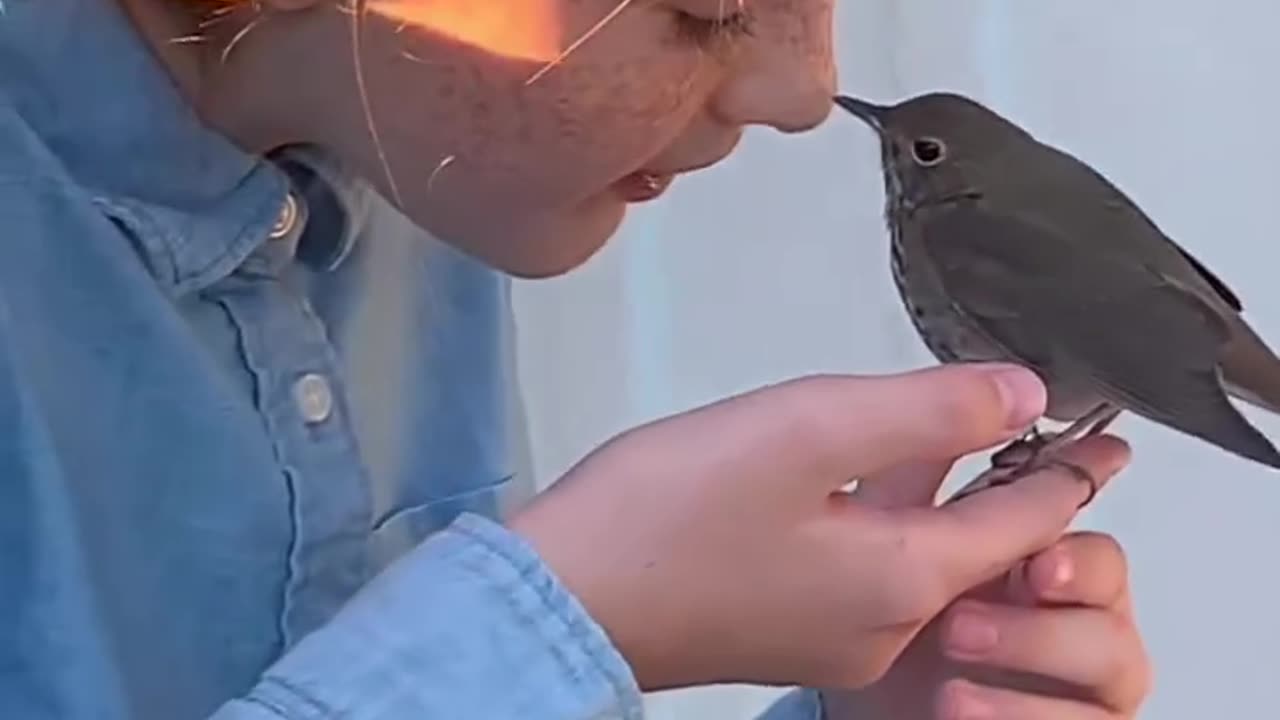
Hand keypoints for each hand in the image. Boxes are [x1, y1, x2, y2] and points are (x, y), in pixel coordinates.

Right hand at [508, 364, 1130, 690]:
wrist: (564, 595)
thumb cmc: (665, 517)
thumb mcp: (808, 430)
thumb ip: (926, 410)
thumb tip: (1020, 392)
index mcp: (902, 576)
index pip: (1026, 520)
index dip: (1070, 469)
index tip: (1107, 440)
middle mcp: (881, 623)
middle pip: (975, 543)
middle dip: (1008, 480)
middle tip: (1034, 423)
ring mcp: (832, 634)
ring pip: (915, 552)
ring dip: (936, 493)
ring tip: (949, 434)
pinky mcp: (785, 626)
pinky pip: (862, 567)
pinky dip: (879, 518)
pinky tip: (853, 479)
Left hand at [822, 460, 1149, 718]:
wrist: (851, 693)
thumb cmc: (875, 611)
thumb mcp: (882, 520)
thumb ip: (929, 459)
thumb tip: (995, 393)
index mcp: (1018, 540)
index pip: (1072, 500)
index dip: (1088, 474)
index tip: (1099, 456)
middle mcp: (1055, 603)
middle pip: (1109, 573)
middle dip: (1076, 566)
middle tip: (1027, 568)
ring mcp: (1063, 671)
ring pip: (1112, 654)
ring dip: (1039, 641)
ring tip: (956, 635)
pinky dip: (1026, 712)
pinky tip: (959, 700)